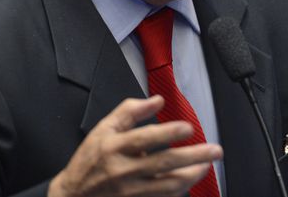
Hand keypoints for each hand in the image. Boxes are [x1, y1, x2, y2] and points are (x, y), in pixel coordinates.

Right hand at [48, 95, 222, 196]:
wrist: (73, 195)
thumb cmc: (91, 158)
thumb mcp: (104, 128)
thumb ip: (131, 111)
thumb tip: (157, 100)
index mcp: (115, 147)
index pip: (145, 139)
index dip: (168, 133)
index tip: (188, 128)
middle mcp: (124, 170)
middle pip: (163, 163)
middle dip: (193, 157)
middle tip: (215, 150)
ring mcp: (130, 191)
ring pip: (168, 186)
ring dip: (192, 176)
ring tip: (207, 166)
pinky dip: (178, 191)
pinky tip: (190, 181)